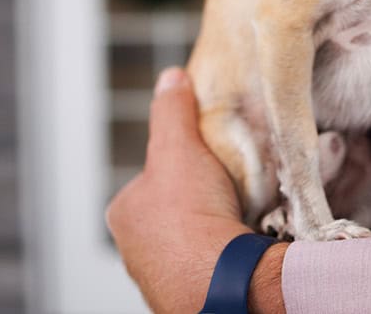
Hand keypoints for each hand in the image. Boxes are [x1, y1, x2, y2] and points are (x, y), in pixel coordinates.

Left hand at [106, 67, 286, 313]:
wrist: (224, 281)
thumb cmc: (191, 217)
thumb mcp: (180, 147)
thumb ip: (173, 111)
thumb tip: (171, 79)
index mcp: (124, 214)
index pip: (154, 175)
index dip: (184, 161)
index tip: (209, 158)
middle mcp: (136, 249)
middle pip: (176, 205)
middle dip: (203, 195)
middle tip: (230, 186)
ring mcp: (163, 274)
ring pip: (197, 233)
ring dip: (219, 222)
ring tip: (244, 211)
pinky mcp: (192, 292)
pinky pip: (215, 259)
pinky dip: (230, 247)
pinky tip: (246, 237)